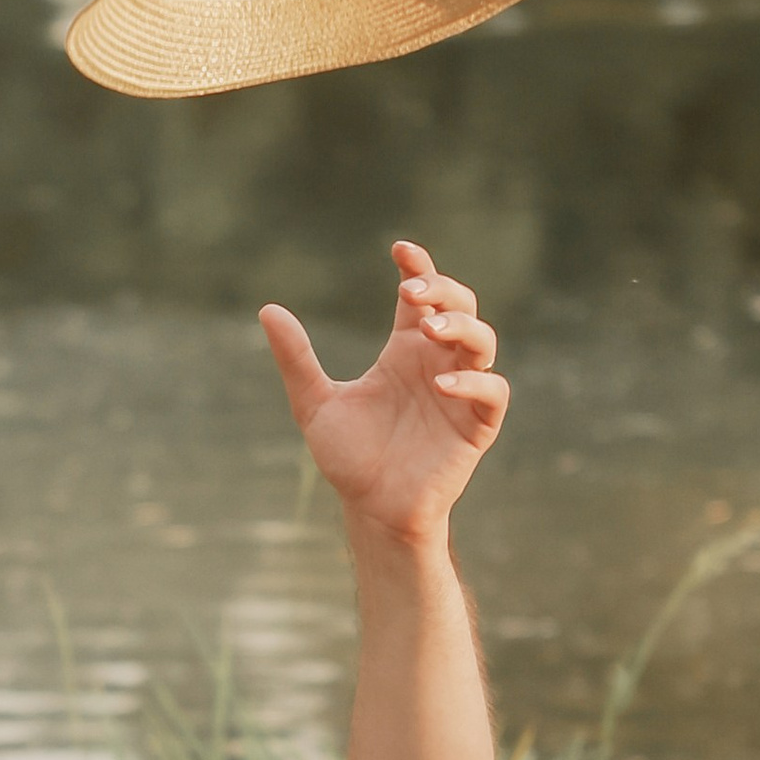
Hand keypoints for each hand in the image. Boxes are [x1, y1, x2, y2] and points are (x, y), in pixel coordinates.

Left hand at [259, 238, 506, 550]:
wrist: (371, 509)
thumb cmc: (350, 458)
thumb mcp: (314, 403)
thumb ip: (296, 359)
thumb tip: (267, 309)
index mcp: (405, 350)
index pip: (422, 295)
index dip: (418, 267)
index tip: (399, 250)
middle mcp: (437, 363)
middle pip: (460, 305)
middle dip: (443, 289)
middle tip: (413, 290)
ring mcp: (461, 392)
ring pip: (482, 340)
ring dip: (462, 326)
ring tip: (430, 329)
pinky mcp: (477, 424)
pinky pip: (492, 391)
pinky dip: (473, 382)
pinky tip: (440, 385)